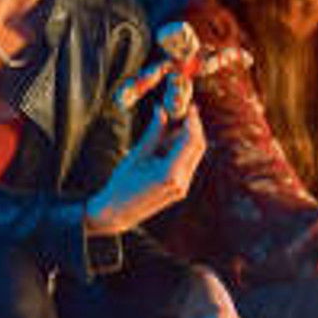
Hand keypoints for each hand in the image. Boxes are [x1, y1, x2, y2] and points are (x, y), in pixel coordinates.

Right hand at [85, 104, 205, 235]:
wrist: (118, 212)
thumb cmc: (122, 182)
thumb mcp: (137, 155)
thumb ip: (153, 133)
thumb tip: (161, 110)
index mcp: (169, 173)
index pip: (190, 140)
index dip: (193, 121)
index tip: (190, 106)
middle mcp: (181, 181)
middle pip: (198, 146)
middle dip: (194, 126)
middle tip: (186, 110)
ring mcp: (183, 187)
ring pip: (195, 154)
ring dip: (188, 137)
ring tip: (171, 125)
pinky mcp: (181, 189)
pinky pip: (189, 163)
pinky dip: (183, 149)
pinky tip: (169, 141)